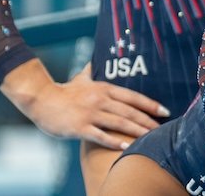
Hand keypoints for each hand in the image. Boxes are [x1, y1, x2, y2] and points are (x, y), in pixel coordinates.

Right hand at [1, 61, 168, 149]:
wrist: (40, 100)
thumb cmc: (63, 91)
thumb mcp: (81, 78)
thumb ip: (91, 70)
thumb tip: (95, 58)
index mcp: (104, 89)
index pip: (133, 96)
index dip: (150, 104)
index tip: (165, 111)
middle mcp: (100, 100)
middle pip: (130, 111)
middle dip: (148, 121)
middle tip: (162, 129)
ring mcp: (90, 114)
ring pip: (119, 122)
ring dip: (136, 131)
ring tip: (150, 138)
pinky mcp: (79, 127)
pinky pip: (100, 135)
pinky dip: (115, 140)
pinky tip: (127, 146)